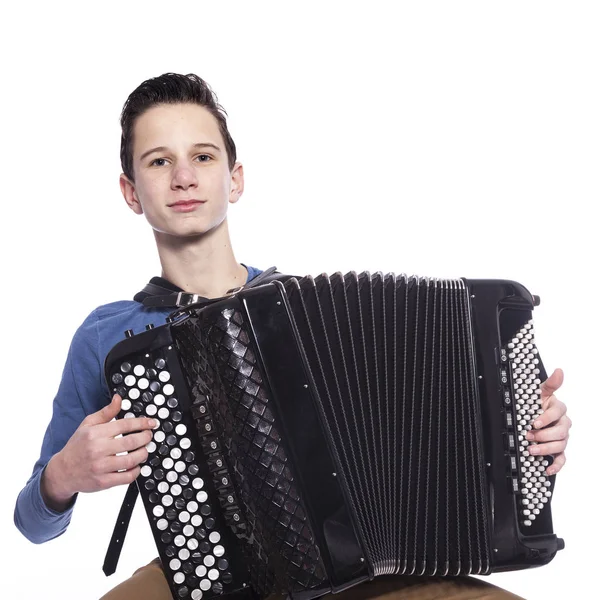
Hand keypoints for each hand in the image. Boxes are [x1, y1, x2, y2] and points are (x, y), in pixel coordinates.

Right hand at [41, 393, 155, 510]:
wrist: (62, 472)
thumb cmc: (77, 446)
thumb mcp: (88, 425)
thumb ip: (106, 412)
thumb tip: (119, 399)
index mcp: (95, 434)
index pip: (124, 425)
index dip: (142, 423)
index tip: (151, 423)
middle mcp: (97, 450)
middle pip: (131, 442)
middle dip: (145, 438)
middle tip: (149, 436)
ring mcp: (100, 467)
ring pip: (131, 460)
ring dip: (143, 454)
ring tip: (144, 450)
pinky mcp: (103, 482)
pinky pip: (126, 477)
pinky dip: (136, 471)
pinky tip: (136, 465)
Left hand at [525, 368, 570, 474]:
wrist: (534, 414)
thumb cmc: (537, 403)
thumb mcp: (540, 392)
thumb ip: (550, 384)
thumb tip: (559, 371)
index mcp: (558, 409)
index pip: (557, 413)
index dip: (546, 418)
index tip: (534, 422)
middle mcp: (563, 424)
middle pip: (560, 432)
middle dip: (543, 435)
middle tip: (529, 436)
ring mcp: (562, 437)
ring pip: (560, 445)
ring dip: (546, 449)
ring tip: (531, 450)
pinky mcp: (559, 449)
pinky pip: (562, 459)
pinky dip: (556, 466)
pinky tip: (547, 469)